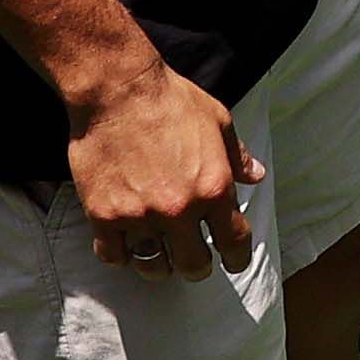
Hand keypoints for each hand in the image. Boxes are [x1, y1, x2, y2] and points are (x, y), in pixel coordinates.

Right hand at [64, 58, 259, 278]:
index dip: (236, 258)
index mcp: (214, 188)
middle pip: (193, 264)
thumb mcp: (219, 122)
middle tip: (195, 263)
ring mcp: (140, 216)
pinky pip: (113, 255)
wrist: (117, 91)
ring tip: (161, 261)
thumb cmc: (171, 100)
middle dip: (198, 268)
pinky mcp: (104, 215)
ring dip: (160, 267)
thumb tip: (256, 177)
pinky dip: (122, 255)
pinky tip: (127, 248)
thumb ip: (237, 156)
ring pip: (153, 265)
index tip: (233, 263)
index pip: (233, 241)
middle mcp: (179, 209)